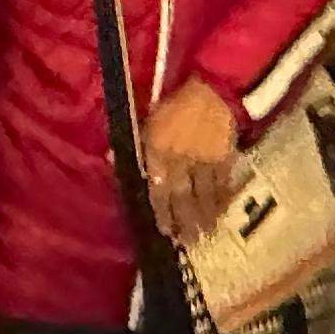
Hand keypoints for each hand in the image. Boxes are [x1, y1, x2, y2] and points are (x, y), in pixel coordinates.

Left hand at [141, 80, 241, 240]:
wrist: (211, 90)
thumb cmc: (175, 105)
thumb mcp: (148, 120)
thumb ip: (132, 143)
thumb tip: (109, 158)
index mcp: (157, 150)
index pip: (157, 189)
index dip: (161, 213)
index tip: (165, 231)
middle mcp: (179, 159)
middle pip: (181, 198)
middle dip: (185, 222)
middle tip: (188, 243)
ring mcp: (204, 160)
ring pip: (203, 195)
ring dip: (204, 217)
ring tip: (205, 234)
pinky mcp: (224, 157)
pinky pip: (222, 184)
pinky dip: (221, 199)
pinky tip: (220, 211)